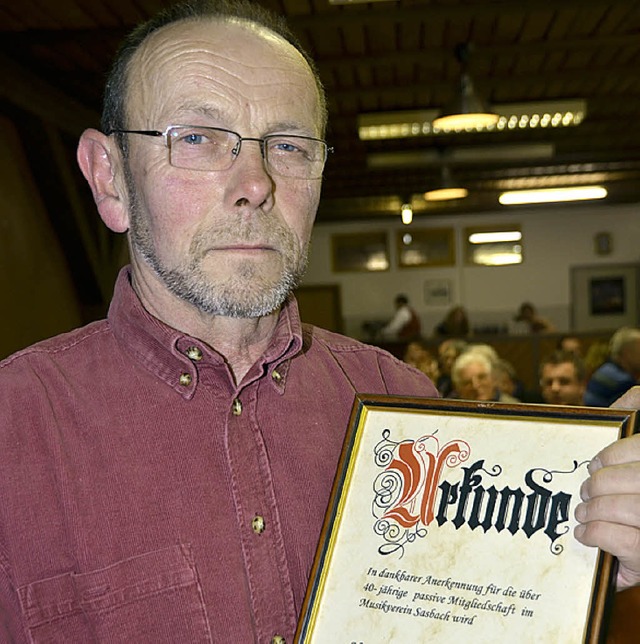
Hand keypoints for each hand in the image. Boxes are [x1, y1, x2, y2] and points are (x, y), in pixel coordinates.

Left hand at [574, 386, 639, 589]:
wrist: (637, 555)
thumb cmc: (632, 504)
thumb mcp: (634, 461)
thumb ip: (634, 430)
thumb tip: (628, 399)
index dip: (611, 454)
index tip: (594, 465)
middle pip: (632, 478)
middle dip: (598, 483)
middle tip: (584, 491)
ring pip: (627, 508)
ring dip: (594, 509)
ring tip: (582, 513)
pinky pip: (625, 542)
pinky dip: (597, 534)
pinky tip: (585, 534)